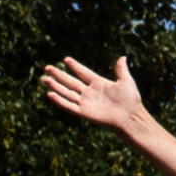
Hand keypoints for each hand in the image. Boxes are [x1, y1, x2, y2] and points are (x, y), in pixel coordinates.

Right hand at [34, 56, 153, 138]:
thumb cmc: (130, 100)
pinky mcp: (84, 112)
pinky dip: (60, 101)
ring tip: (45, 79)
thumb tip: (122, 57)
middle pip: (71, 82)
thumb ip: (121, 70)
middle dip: (59, 75)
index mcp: (99, 83)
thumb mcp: (126, 81)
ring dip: (56, 86)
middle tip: (48, 68)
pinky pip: (69, 106)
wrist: (130, 117)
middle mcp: (90, 92)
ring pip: (67, 93)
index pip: (83, 73)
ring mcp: (86, 102)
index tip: (66, 59)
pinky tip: (50, 94)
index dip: (75, 66)